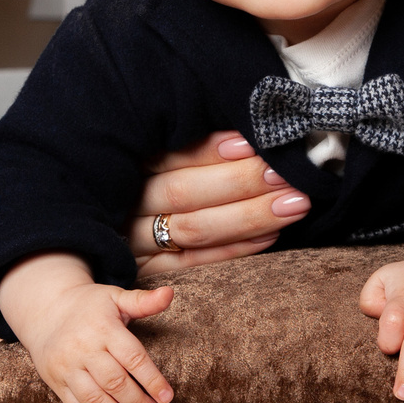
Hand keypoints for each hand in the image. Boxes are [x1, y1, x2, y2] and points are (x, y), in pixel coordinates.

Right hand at [0, 252, 176, 402]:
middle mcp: (83, 347)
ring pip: (95, 398)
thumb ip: (143, 301)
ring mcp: (66, 366)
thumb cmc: (89, 307)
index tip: (167, 397)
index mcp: (103, 327)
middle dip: (138, 402)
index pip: (132, 357)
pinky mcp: (56, 381)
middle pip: (114, 382)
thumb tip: (169, 294)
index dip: (152, 380)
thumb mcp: (115, 297)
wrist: (46, 311)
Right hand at [128, 131, 311, 277]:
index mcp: (129, 164)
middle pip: (184, 192)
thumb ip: (193, 145)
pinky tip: (270, 236)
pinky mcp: (149, 271)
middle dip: (240, 183)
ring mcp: (135, 240)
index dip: (211, 151)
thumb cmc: (153, 184)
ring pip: (194, 228)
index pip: (171, 155)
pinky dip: (234, 249)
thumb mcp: (157, 156)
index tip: (253, 144)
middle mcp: (129, 202)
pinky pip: (194, 263)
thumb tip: (253, 131)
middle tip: (286, 175)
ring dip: (248, 217)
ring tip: (292, 204)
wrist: (110, 239)